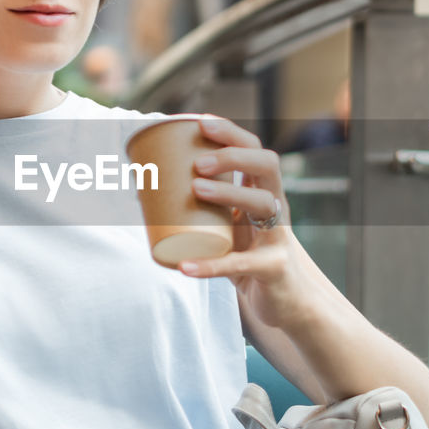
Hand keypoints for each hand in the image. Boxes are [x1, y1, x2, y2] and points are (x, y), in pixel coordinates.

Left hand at [179, 116, 317, 329]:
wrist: (288, 305)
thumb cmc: (250, 260)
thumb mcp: (228, 230)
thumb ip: (198, 211)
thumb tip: (140, 191)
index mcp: (264, 193)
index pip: (255, 151)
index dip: (231, 133)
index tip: (201, 122)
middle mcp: (277, 209)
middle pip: (267, 166)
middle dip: (234, 156)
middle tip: (199, 162)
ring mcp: (279, 238)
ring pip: (264, 204)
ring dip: (230, 192)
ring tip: (196, 189)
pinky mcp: (274, 269)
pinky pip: (243, 265)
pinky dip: (212, 266)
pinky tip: (186, 267)